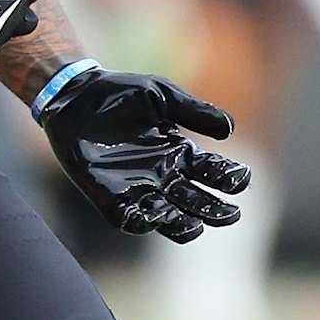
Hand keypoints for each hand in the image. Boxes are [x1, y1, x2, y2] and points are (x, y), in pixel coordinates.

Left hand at [36, 67, 250, 242]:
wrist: (76, 95)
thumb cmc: (122, 93)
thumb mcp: (162, 95)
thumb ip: (194, 110)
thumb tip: (230, 128)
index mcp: (179, 152)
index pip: (211, 171)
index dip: (228, 176)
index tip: (242, 178)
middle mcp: (162, 175)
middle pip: (195, 201)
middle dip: (214, 210)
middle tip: (231, 214)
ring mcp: (136, 187)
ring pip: (166, 216)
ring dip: (182, 224)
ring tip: (196, 225)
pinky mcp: (108, 195)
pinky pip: (128, 217)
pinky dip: (141, 221)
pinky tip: (154, 220)